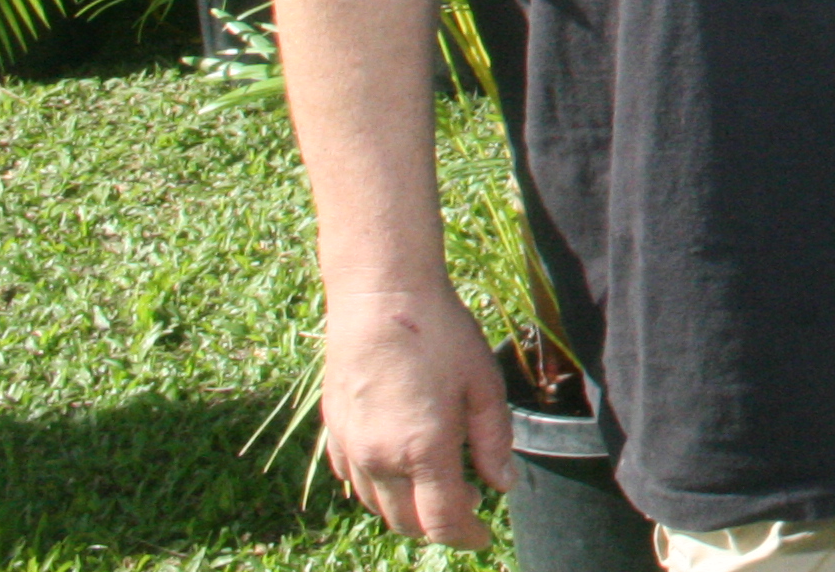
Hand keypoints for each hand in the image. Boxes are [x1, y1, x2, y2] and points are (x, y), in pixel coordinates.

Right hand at [318, 287, 511, 548]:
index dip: (466, 537)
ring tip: (436, 486)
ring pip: (376, 505)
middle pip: (406, 522)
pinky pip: (353, 479)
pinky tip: (397, 468)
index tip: (483, 537)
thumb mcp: (483, 384)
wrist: (380, 297)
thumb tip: (501, 484)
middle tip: (465, 507)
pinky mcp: (332, 431)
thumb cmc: (440, 334)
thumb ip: (493, 441)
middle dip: (437, 526)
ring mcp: (350, 446)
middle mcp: (380, 458)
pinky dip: (376, 488)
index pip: (442, 522)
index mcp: (423, 450)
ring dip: (406, 509)